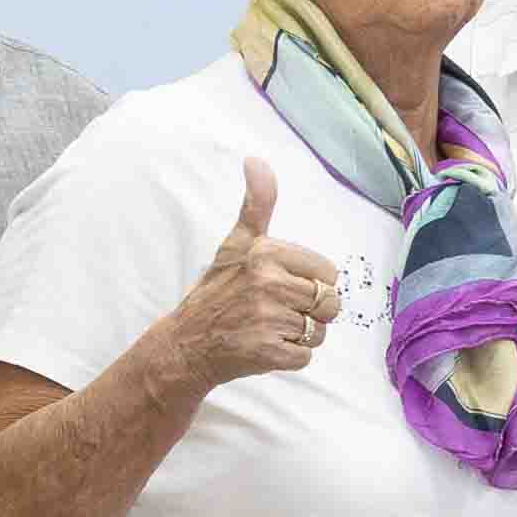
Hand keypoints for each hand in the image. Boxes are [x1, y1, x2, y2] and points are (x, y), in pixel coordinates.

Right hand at [163, 157, 345, 387]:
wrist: (187, 342)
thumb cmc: (218, 290)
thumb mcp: (237, 242)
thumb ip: (257, 204)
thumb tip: (256, 159)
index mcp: (266, 253)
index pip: (328, 273)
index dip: (310, 283)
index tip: (281, 285)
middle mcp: (268, 283)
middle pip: (330, 303)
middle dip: (309, 311)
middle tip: (274, 309)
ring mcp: (268, 319)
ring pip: (320, 331)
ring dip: (299, 334)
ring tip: (268, 327)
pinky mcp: (268, 352)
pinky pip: (306, 356)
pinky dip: (290, 356)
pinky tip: (264, 346)